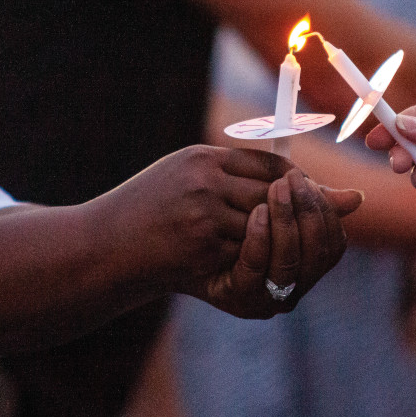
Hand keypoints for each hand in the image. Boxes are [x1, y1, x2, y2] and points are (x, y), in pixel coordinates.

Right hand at [93, 145, 291, 286]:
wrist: (104, 246)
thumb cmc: (150, 207)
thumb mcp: (185, 173)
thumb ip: (231, 172)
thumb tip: (290, 177)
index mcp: (203, 158)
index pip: (270, 163)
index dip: (296, 179)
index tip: (308, 191)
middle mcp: (205, 182)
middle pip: (274, 193)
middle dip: (296, 208)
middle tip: (312, 220)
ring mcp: (204, 216)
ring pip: (265, 225)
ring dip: (276, 235)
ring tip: (284, 240)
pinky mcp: (203, 248)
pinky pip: (248, 251)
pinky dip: (254, 255)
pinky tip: (252, 258)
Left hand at [181, 168, 362, 317]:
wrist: (140, 252)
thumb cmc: (201, 228)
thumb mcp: (251, 210)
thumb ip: (295, 204)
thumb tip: (357, 197)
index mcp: (299, 272)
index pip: (333, 244)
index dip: (324, 211)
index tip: (303, 181)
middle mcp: (289, 294)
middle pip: (318, 252)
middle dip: (308, 211)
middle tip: (292, 181)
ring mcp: (265, 301)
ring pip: (292, 259)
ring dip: (287, 220)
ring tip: (276, 189)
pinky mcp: (237, 299)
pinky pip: (259, 267)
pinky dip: (262, 239)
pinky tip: (255, 214)